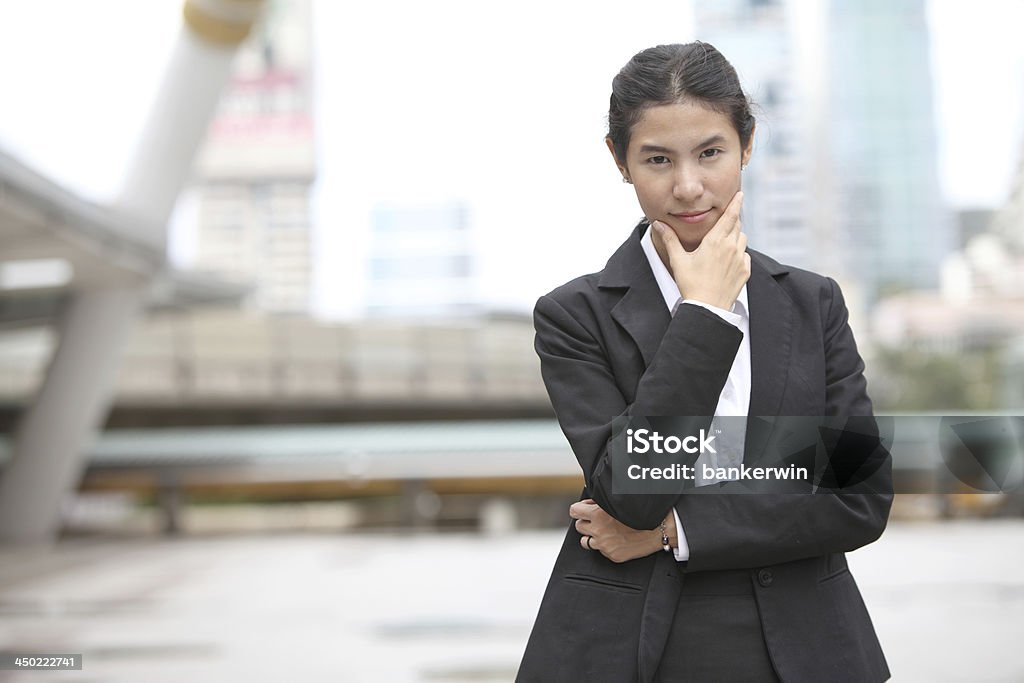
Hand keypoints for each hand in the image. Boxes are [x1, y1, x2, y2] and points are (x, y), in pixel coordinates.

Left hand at [569, 498, 672, 562]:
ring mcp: (604, 545)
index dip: (579, 510)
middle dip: (587, 522)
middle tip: (597, 521)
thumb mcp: (617, 501)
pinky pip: (600, 551)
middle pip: (579, 526)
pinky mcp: (612, 555)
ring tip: (603, 532)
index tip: (584, 510)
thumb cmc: (640, 512)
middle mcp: (599, 530)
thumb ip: (600, 503)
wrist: (658, 528)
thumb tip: (589, 503)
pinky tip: (615, 540)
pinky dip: (604, 546)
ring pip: (585, 541)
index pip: (574, 511)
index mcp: (598, 514)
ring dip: (591, 536)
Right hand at [651, 191, 749, 309]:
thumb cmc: (691, 284)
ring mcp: (740, 259)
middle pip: (737, 225)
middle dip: (731, 221)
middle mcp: (731, 247)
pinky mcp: (745, 271)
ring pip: (742, 239)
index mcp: (716, 241)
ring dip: (735, 237)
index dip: (735, 203)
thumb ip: (670, 239)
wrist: (707, 308)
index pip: (730, 215)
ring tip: (723, 244)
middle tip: (724, 221)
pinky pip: (745, 256)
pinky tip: (728, 261)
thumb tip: (658, 224)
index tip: (740, 195)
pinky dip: (739, 254)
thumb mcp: (678, 260)